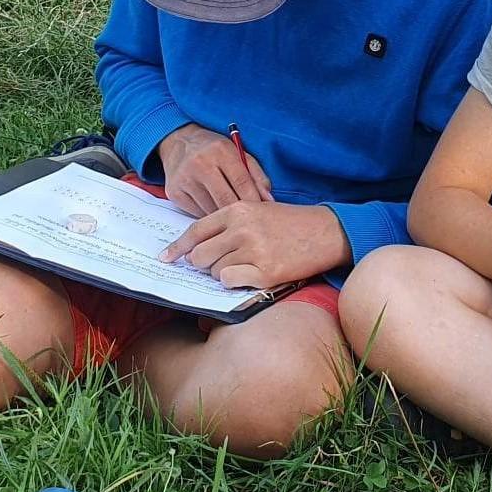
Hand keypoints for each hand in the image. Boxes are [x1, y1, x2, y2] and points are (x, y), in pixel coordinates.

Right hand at [157, 124, 272, 217]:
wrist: (180, 143)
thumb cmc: (214, 150)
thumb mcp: (238, 153)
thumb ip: (256, 175)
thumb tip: (267, 199)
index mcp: (220, 151)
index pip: (242, 182)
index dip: (255, 201)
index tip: (263, 213)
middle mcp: (200, 163)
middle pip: (226, 199)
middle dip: (241, 214)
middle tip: (250, 222)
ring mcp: (185, 179)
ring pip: (211, 210)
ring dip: (224, 216)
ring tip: (232, 216)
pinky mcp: (174, 193)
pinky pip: (197, 213)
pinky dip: (209, 216)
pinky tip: (214, 210)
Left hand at [159, 200, 349, 287]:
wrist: (325, 232)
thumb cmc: (290, 222)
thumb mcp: (258, 211)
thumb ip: (229, 223)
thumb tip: (198, 246)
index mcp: (238, 210)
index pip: (196, 231)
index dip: (178, 247)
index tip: (166, 258)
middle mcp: (242, 229)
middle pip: (200, 255)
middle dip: (204, 264)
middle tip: (221, 262)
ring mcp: (253, 250)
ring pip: (213, 271)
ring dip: (223, 272)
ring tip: (245, 264)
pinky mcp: (264, 272)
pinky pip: (229, 281)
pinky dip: (235, 281)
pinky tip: (251, 274)